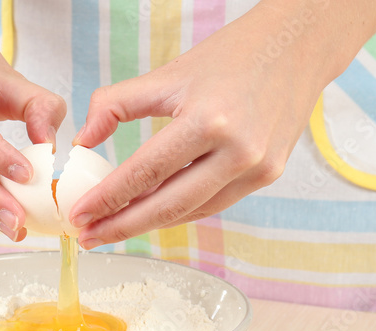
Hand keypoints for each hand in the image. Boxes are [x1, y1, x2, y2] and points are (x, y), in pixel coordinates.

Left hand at [68, 2, 348, 248]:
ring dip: (148, 225)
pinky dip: (179, 212)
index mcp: (207, 120)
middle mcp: (237, 150)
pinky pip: (213, 204)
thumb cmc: (231, 56)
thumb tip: (84, 140)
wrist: (296, 48)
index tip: (79, 216)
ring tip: (112, 229)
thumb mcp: (167, 73)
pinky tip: (151, 214)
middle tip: (88, 237)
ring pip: (190, 212)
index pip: (145, 172)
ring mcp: (256, 168)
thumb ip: (116, 104)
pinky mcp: (267, 176)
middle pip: (167, 206)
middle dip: (122, 226)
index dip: (108, 199)